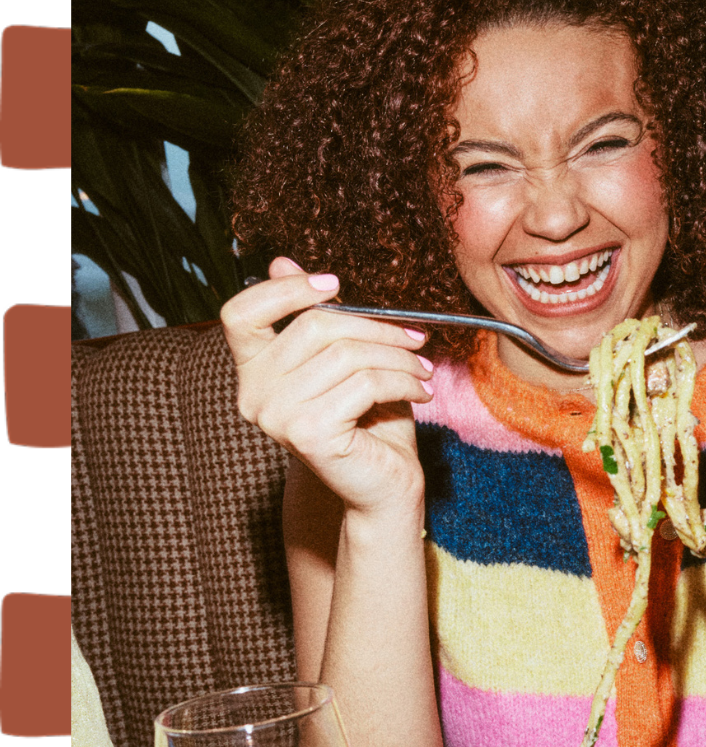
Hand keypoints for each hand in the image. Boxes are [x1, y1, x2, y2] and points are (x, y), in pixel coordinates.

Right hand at [220, 257, 433, 514]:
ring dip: (398, 357)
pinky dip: (402, 382)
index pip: (241, 313)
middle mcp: (253, 395)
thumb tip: (282, 262)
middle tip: (415, 338)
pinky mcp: (309, 433)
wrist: (384, 484)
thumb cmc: (367, 420)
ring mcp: (277, 416)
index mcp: (253, 370)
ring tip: (422, 370)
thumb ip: (314, 316)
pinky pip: (364, 383)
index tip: (335, 285)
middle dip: (376, 326)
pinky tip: (419, 391)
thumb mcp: (344, 358)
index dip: (285, 289)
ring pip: (347, 354)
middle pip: (315, 326)